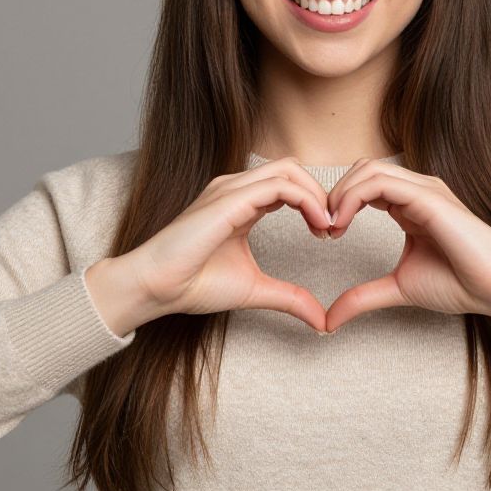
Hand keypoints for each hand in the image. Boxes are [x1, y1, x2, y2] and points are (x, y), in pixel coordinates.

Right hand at [126, 157, 333, 332]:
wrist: (157, 287)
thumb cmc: (194, 284)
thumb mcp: (256, 290)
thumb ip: (290, 298)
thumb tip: (322, 321)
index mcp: (241, 203)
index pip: (288, 184)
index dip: (314, 203)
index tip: (328, 234)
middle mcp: (236, 189)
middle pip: (292, 169)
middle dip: (319, 193)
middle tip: (333, 227)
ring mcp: (231, 189)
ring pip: (288, 170)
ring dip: (316, 195)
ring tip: (328, 227)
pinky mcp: (229, 199)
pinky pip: (279, 185)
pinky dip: (306, 200)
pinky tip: (317, 225)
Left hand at [322, 157, 490, 333]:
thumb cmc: (460, 284)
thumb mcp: (398, 288)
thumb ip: (363, 297)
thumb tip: (329, 320)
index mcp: (409, 204)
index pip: (364, 184)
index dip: (338, 203)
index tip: (325, 234)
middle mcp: (416, 190)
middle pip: (361, 169)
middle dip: (334, 194)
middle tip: (323, 229)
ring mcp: (424, 189)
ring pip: (367, 169)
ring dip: (339, 194)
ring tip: (331, 226)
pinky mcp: (428, 197)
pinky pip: (380, 183)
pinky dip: (352, 198)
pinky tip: (342, 223)